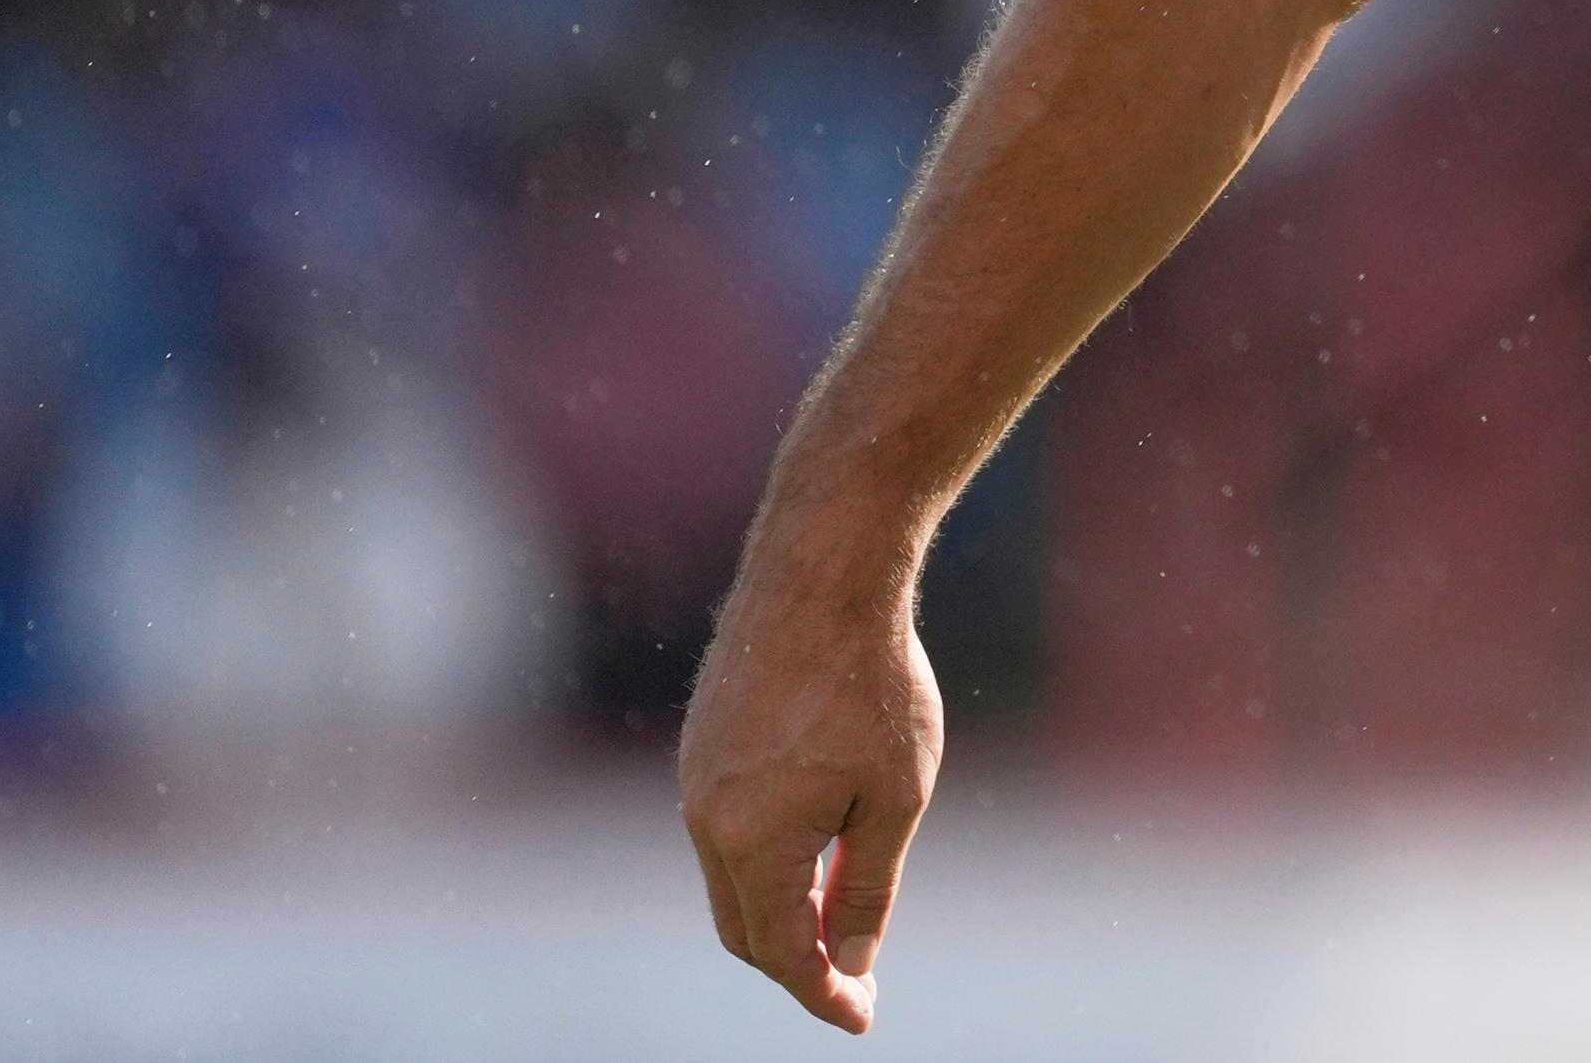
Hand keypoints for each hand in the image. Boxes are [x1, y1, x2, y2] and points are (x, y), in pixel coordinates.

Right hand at [680, 548, 945, 1033]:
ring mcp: (694, 779)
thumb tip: (853, 962)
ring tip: (840, 916)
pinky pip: (723, 830)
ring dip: (779, 909)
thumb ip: (868, 889)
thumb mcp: (895, 796)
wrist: (823, 573)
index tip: (859, 1018)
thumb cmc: (874, 683)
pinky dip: (763, 859)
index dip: (822, 994)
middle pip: (744, 928)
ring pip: (729, 879)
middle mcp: (705, 818)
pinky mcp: (700, 745)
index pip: (783, 953)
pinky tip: (813, 845)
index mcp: (753, 841)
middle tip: (853, 978)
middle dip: (795, 963)